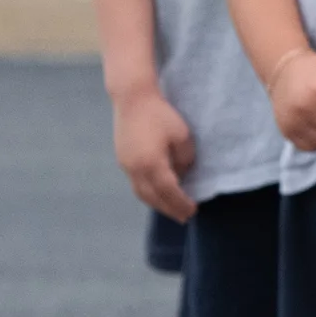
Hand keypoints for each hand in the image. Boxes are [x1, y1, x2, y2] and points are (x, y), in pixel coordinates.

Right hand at [111, 89, 197, 220]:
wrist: (132, 99)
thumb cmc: (161, 115)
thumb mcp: (182, 137)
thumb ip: (184, 160)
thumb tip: (181, 174)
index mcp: (152, 164)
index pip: (169, 191)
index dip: (181, 203)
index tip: (193, 211)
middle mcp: (135, 169)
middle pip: (153, 197)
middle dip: (169, 209)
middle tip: (184, 217)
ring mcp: (126, 166)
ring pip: (141, 193)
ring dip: (157, 203)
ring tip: (171, 209)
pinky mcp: (122, 160)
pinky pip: (136, 184)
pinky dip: (148, 192)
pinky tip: (158, 193)